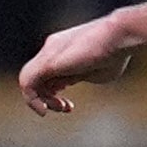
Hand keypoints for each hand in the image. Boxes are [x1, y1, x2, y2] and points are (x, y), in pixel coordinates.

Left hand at [18, 16, 135, 115]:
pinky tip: (43, 109)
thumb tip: (66, 84)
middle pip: (37, 80)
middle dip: (48, 99)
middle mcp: (52, 50)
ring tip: (56, 109)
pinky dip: (31, 99)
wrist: (118, 37)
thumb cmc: (113, 55)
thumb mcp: (92, 73)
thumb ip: (76, 77)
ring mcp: (48, 54)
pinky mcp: (48, 62)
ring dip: (39, 101)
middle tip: (65, 108)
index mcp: (63, 52)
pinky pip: (27, 82)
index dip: (54, 96)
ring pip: (29, 80)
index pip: (47, 77)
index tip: (69, 106)